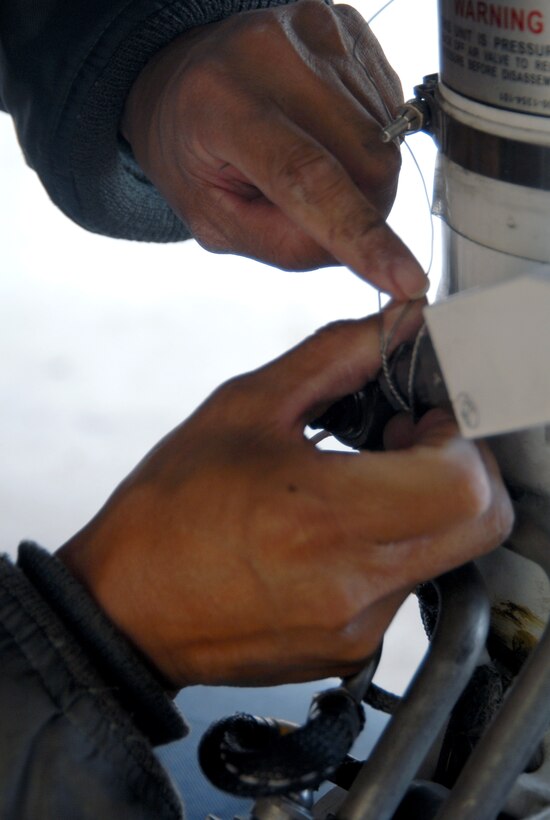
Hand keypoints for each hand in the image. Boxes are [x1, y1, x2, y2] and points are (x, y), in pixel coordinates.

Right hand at [57, 303, 512, 687]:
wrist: (127, 605)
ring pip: (447, 553)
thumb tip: (393, 326)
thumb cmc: (169, 511)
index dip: (460, 437)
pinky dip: (394, 545)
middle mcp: (350, 584)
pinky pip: (406, 585)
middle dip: (463, 469)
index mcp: (320, 517)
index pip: (461, 483)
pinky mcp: (350, 648)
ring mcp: (356, 627)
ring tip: (361, 482)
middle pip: (479, 523)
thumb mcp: (243, 409)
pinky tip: (338, 528)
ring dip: (426, 506)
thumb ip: (333, 357)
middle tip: (411, 441)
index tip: (427, 418)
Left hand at [121, 0, 426, 299]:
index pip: (308, 177)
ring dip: (359, 176)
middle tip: (312, 207)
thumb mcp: (211, 218)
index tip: (407, 282)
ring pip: (387, 143)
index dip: (362, 235)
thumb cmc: (192, 150)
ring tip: (308, 158)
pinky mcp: (350, 26)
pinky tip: (322, 131)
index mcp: (221, 103)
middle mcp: (273, 53)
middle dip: (359, 209)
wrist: (186, 72)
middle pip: (369, 164)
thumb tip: (355, 249)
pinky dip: (363, 141)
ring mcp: (318, 31)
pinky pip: (388, 113)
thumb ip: (280, 243)